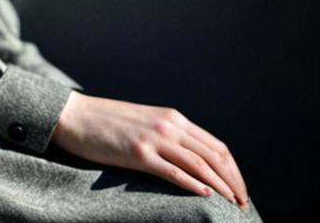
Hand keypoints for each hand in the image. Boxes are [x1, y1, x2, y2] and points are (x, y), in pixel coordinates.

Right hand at [51, 91, 248, 208]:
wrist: (76, 115)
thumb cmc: (109, 123)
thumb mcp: (146, 123)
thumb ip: (169, 136)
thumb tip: (192, 162)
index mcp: (173, 117)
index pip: (216, 145)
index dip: (233, 170)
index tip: (241, 190)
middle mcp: (168, 125)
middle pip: (214, 155)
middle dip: (234, 182)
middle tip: (243, 204)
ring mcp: (154, 138)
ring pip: (199, 164)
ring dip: (221, 186)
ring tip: (233, 205)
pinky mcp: (138, 153)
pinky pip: (173, 172)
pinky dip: (193, 185)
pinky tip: (205, 196)